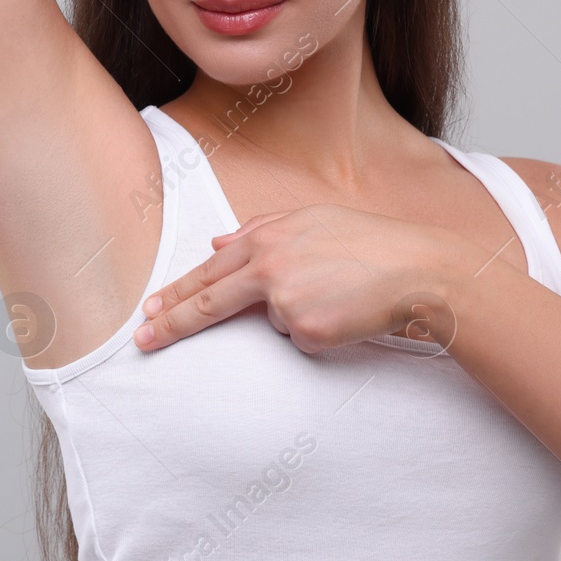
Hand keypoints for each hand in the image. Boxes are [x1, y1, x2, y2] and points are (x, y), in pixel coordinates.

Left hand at [133, 203, 468, 352]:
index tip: (149, 309)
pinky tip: (344, 313)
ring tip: (335, 296)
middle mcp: (267, 268)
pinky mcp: (306, 331)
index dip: (176, 292)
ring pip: (270, 322)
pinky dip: (318, 332)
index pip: (208, 272)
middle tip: (140, 340)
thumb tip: (215, 242)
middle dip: (171, 322)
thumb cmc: (368, 243)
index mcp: (264, 240)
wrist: (419, 270)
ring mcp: (284, 301)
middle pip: (207, 302)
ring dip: (295, 315)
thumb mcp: (312, 220)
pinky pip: (300, 340)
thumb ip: (259, 230)